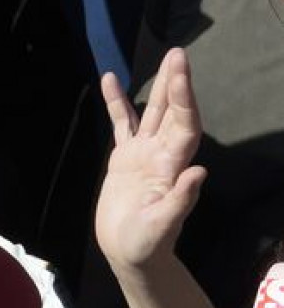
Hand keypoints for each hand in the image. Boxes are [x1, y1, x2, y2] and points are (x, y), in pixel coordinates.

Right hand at [95, 48, 207, 272]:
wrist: (130, 253)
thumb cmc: (147, 244)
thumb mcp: (163, 226)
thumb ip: (181, 200)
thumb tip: (199, 172)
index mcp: (171, 167)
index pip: (183, 126)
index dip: (183, 100)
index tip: (180, 74)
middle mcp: (161, 155)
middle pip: (173, 112)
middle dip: (176, 83)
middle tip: (178, 54)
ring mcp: (143, 155)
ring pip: (153, 113)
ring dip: (159, 87)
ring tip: (163, 58)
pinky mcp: (124, 159)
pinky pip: (121, 124)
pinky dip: (116, 103)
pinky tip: (109, 80)